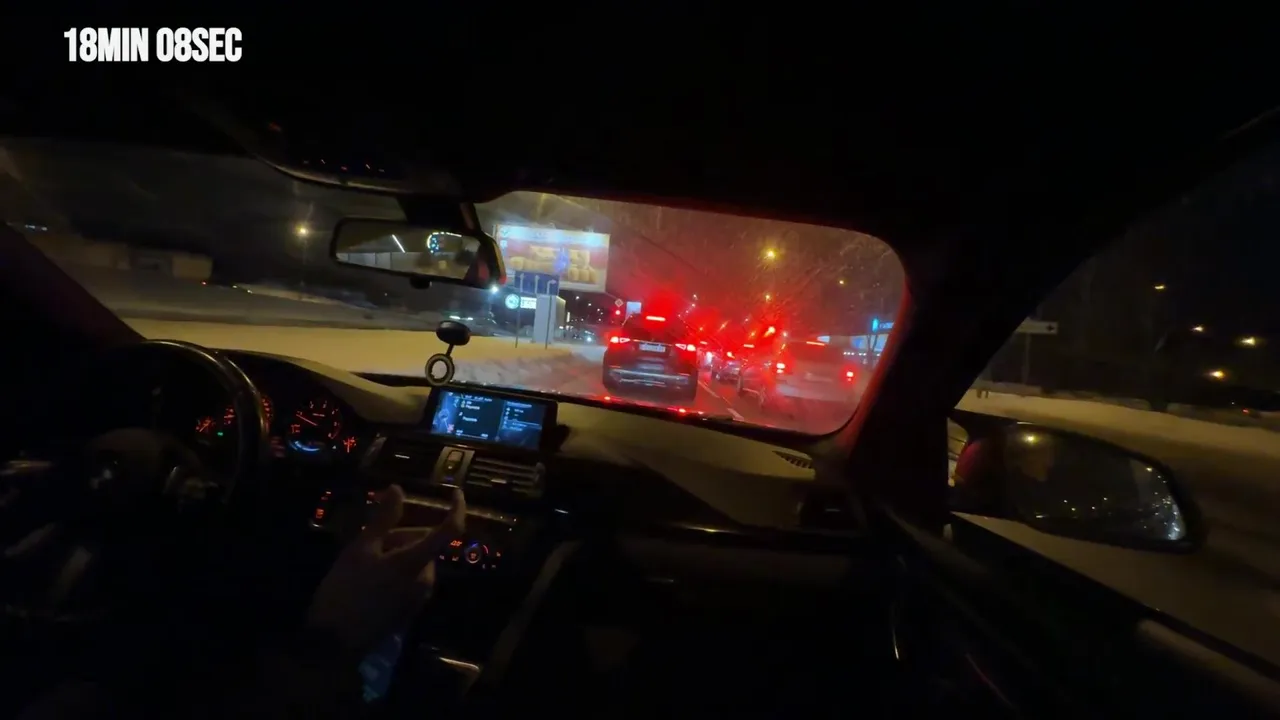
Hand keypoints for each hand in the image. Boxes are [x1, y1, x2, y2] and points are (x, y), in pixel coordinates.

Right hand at [306, 484, 465, 655]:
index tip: (455, 493)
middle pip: (424, 544)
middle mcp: (426, 580)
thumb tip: (398, 489)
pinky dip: (397, 569)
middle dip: (401, 535)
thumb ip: (383, 519)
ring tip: (364, 560)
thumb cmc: (345, 590)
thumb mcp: (359, 549)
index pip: (449, 532)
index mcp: (416, 563)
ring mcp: (420, 597)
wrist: (334, 642)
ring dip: (397, 552)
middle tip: (369, 540)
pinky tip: (369, 576)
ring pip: (416, 561)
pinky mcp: (411, 609)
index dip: (456, 509)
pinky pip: (411, 578)